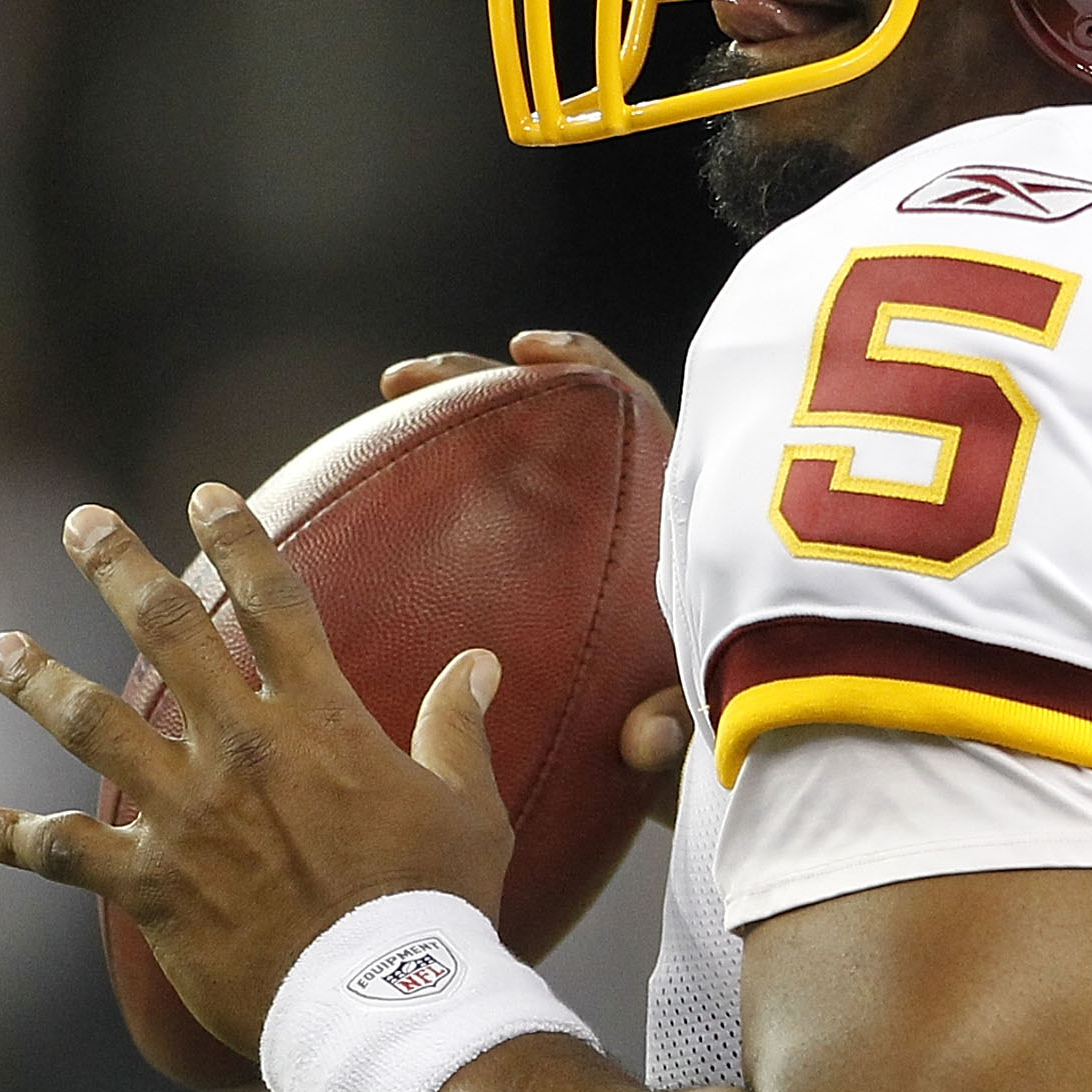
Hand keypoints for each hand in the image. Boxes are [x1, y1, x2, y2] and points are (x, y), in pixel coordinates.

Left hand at [0, 485, 514, 1056]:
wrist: (383, 999)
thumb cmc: (436, 905)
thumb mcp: (468, 807)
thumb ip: (457, 728)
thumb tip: (475, 663)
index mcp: (321, 721)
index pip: (274, 603)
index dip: (239, 541)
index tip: (207, 495)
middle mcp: (242, 749)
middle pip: (168, 631)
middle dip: (119, 567)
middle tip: (82, 523)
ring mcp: (188, 813)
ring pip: (93, 723)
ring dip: (39, 682)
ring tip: (0, 651)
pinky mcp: (152, 883)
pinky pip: (64, 853)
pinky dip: (12, 839)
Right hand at [380, 329, 691, 796]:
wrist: (712, 740)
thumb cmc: (707, 715)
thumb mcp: (696, 715)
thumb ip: (671, 724)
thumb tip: (644, 740)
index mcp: (668, 514)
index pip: (633, 408)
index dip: (583, 364)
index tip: (527, 350)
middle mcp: (617, 508)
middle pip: (549, 415)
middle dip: (479, 384)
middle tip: (408, 379)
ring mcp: (572, 529)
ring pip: (507, 451)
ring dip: (448, 416)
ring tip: (388, 396)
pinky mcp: (540, 568)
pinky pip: (485, 510)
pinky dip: (439, 486)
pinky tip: (380, 488)